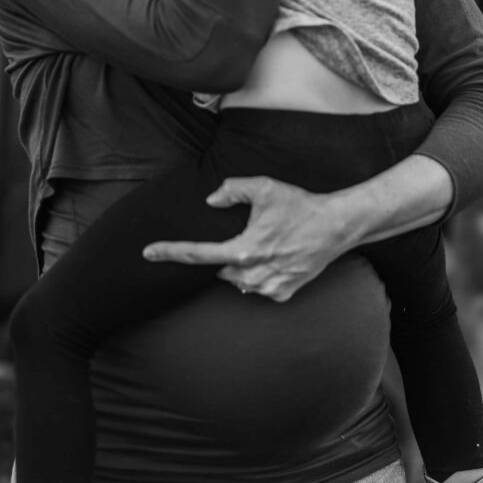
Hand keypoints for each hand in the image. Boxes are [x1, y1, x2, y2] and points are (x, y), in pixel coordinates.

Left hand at [143, 176, 358, 301]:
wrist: (335, 226)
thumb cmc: (298, 204)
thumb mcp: (263, 187)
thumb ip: (232, 189)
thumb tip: (211, 201)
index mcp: (244, 249)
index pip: (197, 254)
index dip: (170, 252)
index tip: (147, 252)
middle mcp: (253, 274)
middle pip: (219, 269)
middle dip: (224, 255)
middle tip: (247, 235)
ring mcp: (269, 288)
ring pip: (238, 280)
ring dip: (241, 266)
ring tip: (266, 243)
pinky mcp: (283, 294)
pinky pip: (257, 287)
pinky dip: (258, 274)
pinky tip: (276, 256)